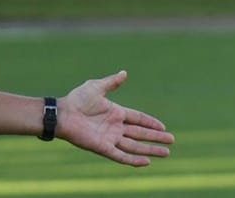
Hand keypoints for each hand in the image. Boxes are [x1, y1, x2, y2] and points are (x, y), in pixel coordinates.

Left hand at [57, 70, 173, 166]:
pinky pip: (121, 156)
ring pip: (135, 146)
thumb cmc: (77, 99)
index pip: (138, 119)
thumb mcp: (96, 87)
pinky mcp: (103, 147)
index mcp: (115, 113)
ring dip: (150, 150)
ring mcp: (110, 138)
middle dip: (156, 138)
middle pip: (140, 133)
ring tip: (166, 153)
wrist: (62, 113)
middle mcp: (115, 127)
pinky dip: (133, 160)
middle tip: (172, 140)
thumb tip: (125, 72)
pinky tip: (147, 162)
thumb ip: (112, 82)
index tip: (163, 127)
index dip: (151, 123)